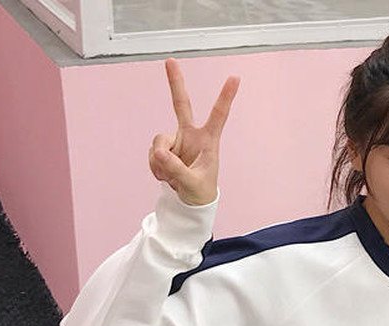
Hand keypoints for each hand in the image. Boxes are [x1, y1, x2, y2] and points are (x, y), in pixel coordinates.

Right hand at [148, 58, 239, 205]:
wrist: (190, 201)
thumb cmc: (200, 191)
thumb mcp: (192, 184)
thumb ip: (176, 169)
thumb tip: (159, 154)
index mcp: (208, 141)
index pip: (218, 115)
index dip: (226, 97)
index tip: (235, 78)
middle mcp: (191, 135)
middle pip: (181, 104)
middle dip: (175, 83)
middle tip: (170, 60)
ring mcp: (176, 140)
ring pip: (159, 141)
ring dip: (159, 161)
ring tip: (170, 177)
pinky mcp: (164, 148)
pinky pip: (153, 153)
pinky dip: (156, 167)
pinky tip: (166, 176)